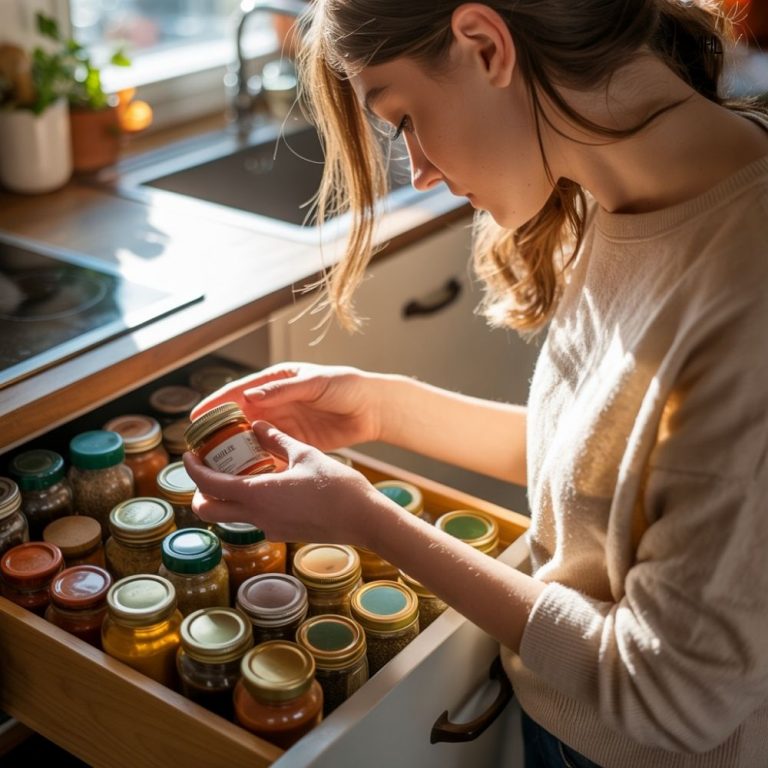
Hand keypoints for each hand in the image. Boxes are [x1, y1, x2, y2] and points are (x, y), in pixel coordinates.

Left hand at [183, 420, 382, 545]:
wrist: (363, 519)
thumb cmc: (336, 486)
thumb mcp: (304, 454)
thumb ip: (277, 440)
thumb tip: (258, 425)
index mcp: (256, 494)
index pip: (207, 484)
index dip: (192, 469)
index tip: (188, 454)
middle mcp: (257, 516)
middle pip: (208, 510)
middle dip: (199, 491)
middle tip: (207, 468)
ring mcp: (269, 528)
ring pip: (230, 517)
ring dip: (224, 498)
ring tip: (237, 474)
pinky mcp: (283, 533)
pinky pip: (254, 519)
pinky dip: (248, 504)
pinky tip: (266, 485)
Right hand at [190, 362, 384, 451]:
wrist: (373, 408)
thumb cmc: (346, 386)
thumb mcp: (314, 383)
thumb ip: (283, 390)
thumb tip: (249, 395)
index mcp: (275, 381)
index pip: (239, 391)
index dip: (216, 404)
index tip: (196, 417)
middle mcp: (275, 403)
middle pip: (240, 418)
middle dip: (219, 432)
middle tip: (199, 449)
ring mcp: (284, 424)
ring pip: (252, 438)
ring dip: (235, 451)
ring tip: (215, 466)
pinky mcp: (295, 443)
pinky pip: (270, 454)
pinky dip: (258, 463)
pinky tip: (246, 476)